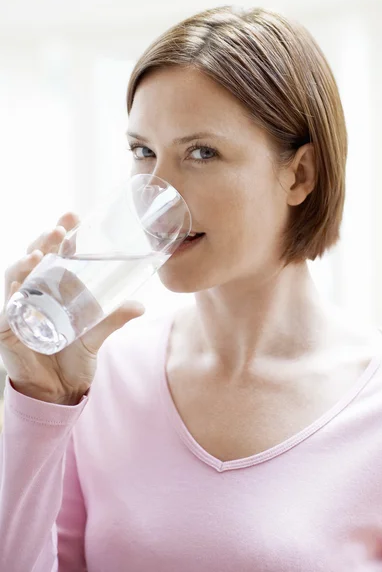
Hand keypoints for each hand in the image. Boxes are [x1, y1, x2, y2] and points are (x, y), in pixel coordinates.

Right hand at [0, 212, 144, 403]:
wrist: (59, 391)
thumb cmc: (73, 357)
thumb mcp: (97, 334)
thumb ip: (114, 318)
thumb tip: (141, 306)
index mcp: (53, 288)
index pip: (53, 253)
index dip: (60, 234)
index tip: (73, 215)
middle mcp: (33, 294)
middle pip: (34, 259)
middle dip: (44, 240)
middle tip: (60, 229)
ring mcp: (18, 309)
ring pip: (16, 277)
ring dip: (26, 262)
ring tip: (40, 252)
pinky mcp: (8, 329)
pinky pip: (7, 308)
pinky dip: (12, 294)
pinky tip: (20, 284)